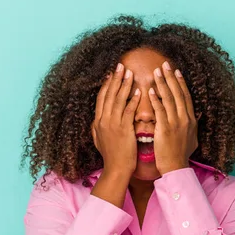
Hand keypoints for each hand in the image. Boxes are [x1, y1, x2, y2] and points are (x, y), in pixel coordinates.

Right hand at [91, 63, 140, 177]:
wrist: (116, 169)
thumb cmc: (112, 157)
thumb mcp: (99, 140)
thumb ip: (98, 128)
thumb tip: (96, 120)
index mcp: (98, 122)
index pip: (101, 98)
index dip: (106, 84)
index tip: (111, 73)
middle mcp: (103, 121)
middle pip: (108, 95)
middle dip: (115, 79)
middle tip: (120, 65)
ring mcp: (112, 124)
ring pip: (118, 100)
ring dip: (124, 85)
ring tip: (129, 72)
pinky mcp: (123, 129)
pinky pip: (128, 111)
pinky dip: (132, 100)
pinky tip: (138, 91)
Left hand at [149, 61, 199, 174]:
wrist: (175, 167)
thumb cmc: (180, 155)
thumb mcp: (191, 138)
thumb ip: (192, 125)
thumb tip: (195, 115)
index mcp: (191, 120)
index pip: (186, 96)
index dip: (181, 82)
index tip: (176, 71)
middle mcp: (185, 119)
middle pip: (178, 93)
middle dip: (171, 77)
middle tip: (164, 64)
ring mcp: (176, 123)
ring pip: (169, 98)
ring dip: (162, 84)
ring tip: (155, 72)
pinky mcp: (166, 128)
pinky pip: (160, 110)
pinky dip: (155, 100)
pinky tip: (150, 91)